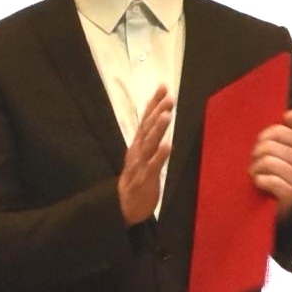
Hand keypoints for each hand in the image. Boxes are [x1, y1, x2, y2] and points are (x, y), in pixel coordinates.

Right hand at [112, 90, 175, 224]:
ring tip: (167, 115)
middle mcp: (138, 150)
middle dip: (158, 111)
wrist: (123, 205)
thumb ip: (148, 136)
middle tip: (169, 97)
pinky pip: (154, 165)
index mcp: (137, 144)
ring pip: (150, 143)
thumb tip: (156, 116)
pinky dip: (160, 155)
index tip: (163, 87)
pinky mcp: (146, 178)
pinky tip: (167, 145)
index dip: (154, 103)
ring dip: (158, 129)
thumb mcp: (140, 154)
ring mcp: (141, 163)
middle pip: (148, 128)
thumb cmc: (136, 178)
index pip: (146, 119)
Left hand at [248, 114, 291, 205]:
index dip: (263, 137)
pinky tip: (259, 183)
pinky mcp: (291, 194)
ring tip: (256, 173)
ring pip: (267, 162)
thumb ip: (291, 129)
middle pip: (269, 147)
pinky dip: (260, 181)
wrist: (291, 204)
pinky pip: (269, 180)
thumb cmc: (284, 170)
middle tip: (256, 162)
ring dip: (256, 169)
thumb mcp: (289, 148)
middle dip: (257, 155)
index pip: (277, 131)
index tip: (261, 144)